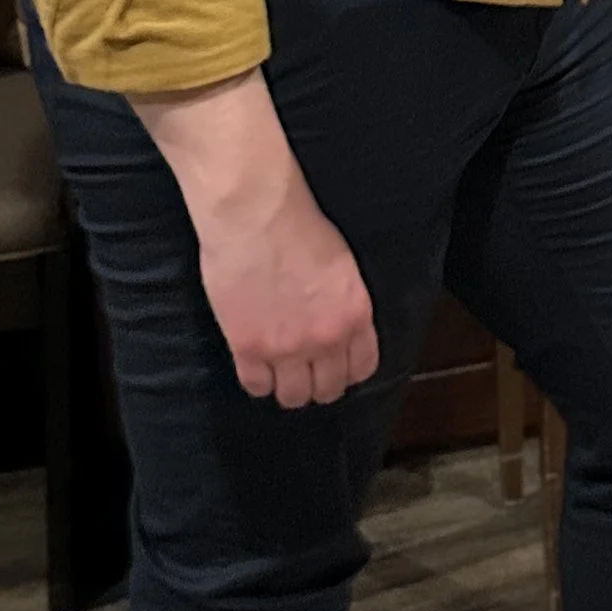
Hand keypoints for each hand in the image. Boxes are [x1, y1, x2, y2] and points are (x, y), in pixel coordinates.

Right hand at [132, 72, 379, 407]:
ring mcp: (287, 347)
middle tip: (304, 370)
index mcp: (355, 315)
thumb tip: (337, 325)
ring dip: (287, 387)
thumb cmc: (299, 224)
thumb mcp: (342, 266)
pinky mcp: (248, 347)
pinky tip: (255, 365)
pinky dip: (257, 381)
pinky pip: (256, 386)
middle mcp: (327, 339)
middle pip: (328, 389)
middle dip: (318, 383)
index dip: (347, 370)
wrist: (256, 213)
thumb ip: (344, 304)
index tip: (335, 365)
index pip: (363, 368)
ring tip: (279, 370)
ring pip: (293, 396)